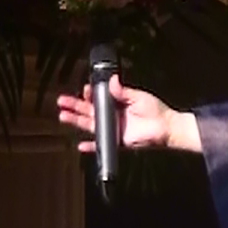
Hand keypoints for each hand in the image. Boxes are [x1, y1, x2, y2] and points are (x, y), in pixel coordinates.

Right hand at [55, 75, 200, 154]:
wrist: (166, 128)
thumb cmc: (155, 110)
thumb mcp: (138, 96)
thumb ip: (123, 91)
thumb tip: (111, 80)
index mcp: (116, 103)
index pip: (97, 98)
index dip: (89, 94)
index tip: (85, 90)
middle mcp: (112, 116)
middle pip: (89, 110)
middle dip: (75, 106)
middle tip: (61, 101)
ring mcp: (113, 129)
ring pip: (90, 124)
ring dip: (76, 120)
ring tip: (63, 116)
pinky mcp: (117, 141)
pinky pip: (102, 144)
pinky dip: (92, 147)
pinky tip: (80, 146)